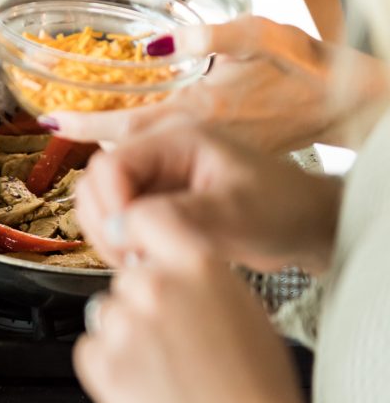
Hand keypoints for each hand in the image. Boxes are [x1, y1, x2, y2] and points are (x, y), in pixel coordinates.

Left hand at [40, 17, 389, 153]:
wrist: (337, 110)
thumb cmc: (303, 73)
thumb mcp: (262, 38)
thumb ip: (210, 37)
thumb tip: (154, 45)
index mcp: (198, 113)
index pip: (125, 127)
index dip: (83, 126)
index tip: (49, 122)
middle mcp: (193, 144)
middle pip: (121, 154)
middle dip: (84, 141)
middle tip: (53, 128)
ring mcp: (199, 161)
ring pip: (139, 163)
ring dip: (105, 151)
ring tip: (76, 129)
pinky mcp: (206, 166)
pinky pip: (160, 167)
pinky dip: (134, 156)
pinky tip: (120, 143)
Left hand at [73, 209, 309, 402]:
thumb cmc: (256, 388)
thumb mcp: (241, 307)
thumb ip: (196, 279)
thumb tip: (164, 269)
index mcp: (197, 264)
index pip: (146, 219)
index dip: (139, 237)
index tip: (137, 248)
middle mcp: (155, 286)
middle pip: (128, 278)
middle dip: (142, 303)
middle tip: (174, 342)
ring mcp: (123, 325)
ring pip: (107, 314)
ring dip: (124, 335)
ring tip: (165, 370)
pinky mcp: (99, 363)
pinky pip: (92, 350)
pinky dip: (109, 367)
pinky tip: (146, 386)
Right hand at [75, 127, 342, 273]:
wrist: (307, 227)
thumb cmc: (283, 211)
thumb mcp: (233, 214)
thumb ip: (173, 217)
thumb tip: (118, 228)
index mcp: (175, 139)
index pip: (109, 165)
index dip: (108, 204)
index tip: (128, 243)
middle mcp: (157, 155)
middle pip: (95, 183)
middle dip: (104, 224)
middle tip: (131, 258)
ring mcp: (154, 181)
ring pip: (101, 206)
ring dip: (109, 237)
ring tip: (139, 263)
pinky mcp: (155, 206)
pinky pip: (118, 224)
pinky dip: (121, 246)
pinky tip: (145, 262)